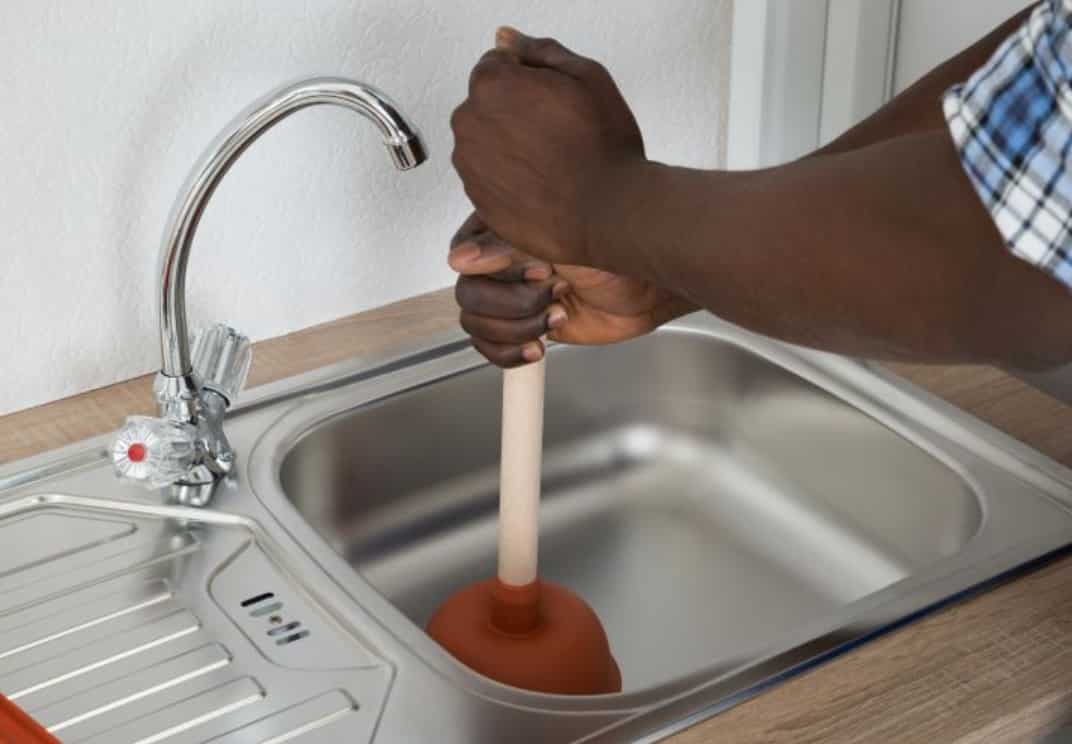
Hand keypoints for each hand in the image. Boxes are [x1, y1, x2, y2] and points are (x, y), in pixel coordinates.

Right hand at [450, 214, 695, 367]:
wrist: (645, 287)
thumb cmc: (613, 249)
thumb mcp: (558, 238)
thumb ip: (504, 246)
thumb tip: (459, 259)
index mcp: (498, 230)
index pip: (462, 257)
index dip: (500, 273)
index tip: (542, 270)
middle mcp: (499, 264)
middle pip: (468, 296)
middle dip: (514, 304)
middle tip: (555, 292)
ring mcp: (509, 297)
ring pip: (477, 325)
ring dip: (519, 327)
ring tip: (556, 315)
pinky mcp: (520, 326)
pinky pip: (490, 348)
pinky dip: (511, 353)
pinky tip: (539, 344)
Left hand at [451, 27, 645, 267]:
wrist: (607, 214)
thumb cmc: (601, 146)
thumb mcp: (586, 76)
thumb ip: (540, 51)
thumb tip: (506, 39)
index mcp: (491, 85)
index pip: (495, 66)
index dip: (527, 79)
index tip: (553, 100)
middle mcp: (469, 124)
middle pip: (486, 105)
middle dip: (513, 112)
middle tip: (557, 132)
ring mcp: (470, 168)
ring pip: (486, 143)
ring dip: (510, 146)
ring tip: (551, 162)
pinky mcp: (479, 202)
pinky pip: (489, 179)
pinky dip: (509, 179)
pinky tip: (542, 185)